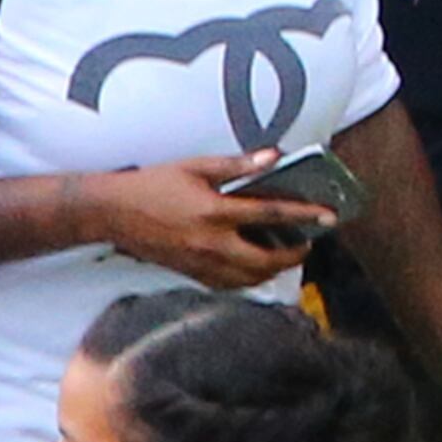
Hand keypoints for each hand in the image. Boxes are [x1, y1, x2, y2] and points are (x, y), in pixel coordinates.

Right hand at [85, 153, 333, 289]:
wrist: (112, 212)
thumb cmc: (153, 185)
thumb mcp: (196, 167)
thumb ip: (237, 165)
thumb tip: (274, 157)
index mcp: (215, 213)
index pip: (272, 215)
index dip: (305, 215)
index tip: (329, 217)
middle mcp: (210, 243)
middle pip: (265, 259)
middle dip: (294, 255)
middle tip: (309, 243)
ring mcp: (199, 263)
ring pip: (248, 278)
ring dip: (273, 270)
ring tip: (287, 255)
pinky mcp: (188, 273)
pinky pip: (227, 284)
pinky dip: (247, 279)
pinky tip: (255, 267)